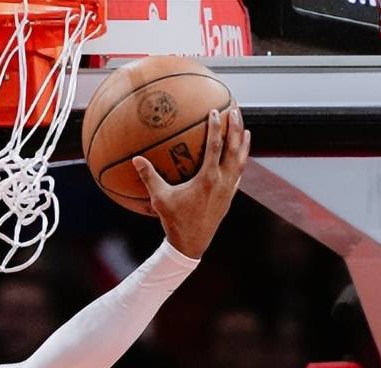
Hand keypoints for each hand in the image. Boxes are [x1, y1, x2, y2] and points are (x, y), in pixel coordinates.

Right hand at [134, 106, 249, 259]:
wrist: (191, 245)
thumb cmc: (175, 221)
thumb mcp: (160, 199)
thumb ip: (149, 177)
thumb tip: (136, 159)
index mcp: (208, 178)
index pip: (215, 146)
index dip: (216, 126)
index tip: (215, 111)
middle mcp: (222, 181)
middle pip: (234, 148)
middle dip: (236, 127)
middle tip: (235, 110)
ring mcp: (228, 190)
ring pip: (241, 161)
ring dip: (243, 143)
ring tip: (245, 129)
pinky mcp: (229, 198)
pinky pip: (239, 175)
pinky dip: (241, 162)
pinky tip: (240, 158)